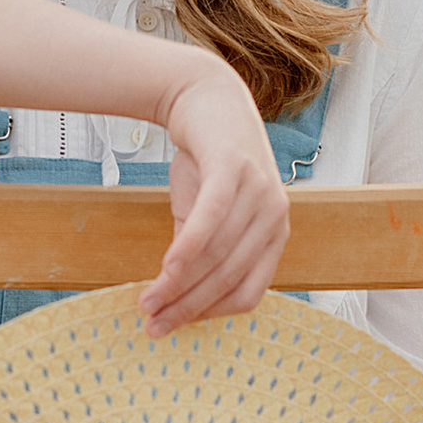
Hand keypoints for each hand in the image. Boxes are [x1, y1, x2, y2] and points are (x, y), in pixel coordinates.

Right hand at [142, 56, 289, 336]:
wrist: (205, 96)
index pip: (247, 292)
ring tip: (146, 301)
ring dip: (178, 284)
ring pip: (218, 255)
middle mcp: (276, 216)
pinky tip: (165, 269)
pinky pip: (212, 220)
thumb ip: (200, 252)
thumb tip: (174, 297)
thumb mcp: (206, 213)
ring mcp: (260, 192)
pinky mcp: (235, 169)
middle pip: (229, 278)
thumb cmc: (206, 160)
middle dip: (187, 307)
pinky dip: (189, 249)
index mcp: (274, 234)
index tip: (173, 326)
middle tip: (151, 323)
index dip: (209, 315)